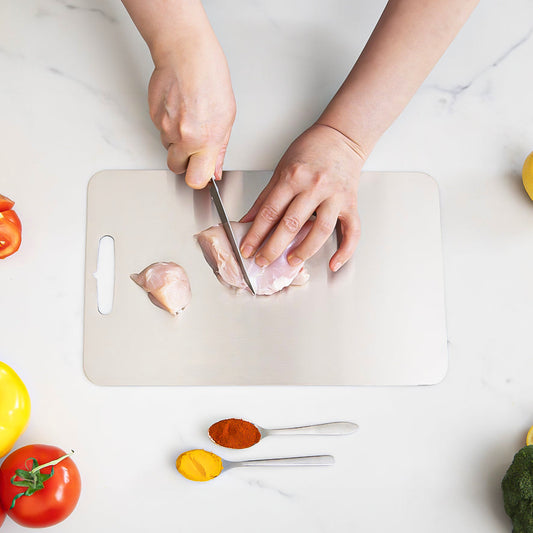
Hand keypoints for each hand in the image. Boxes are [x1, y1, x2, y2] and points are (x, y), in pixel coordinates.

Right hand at [148, 33, 235, 188]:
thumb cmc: (210, 79)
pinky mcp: (154, 116)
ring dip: (176, 140)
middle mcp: (184, 137)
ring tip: (188, 118)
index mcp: (206, 140)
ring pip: (168, 147)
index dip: (198, 178)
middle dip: (184, 162)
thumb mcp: (227, 117)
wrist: (185, 54)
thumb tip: (215, 169)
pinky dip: (169, 124)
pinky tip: (179, 108)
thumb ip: (219, 148)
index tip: (202, 172)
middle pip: (176, 167)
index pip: (196, 179)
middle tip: (194, 147)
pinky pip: (161, 130)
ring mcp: (166, 127)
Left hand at [240, 123, 364, 271]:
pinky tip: (333, 263)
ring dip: (304, 251)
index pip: (270, 212)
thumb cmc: (311, 150)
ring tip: (291, 262)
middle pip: (291, 224)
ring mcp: (335, 196)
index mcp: (293, 177)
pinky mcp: (351, 204)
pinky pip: (352, 231)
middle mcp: (315, 187)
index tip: (247, 249)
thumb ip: (265, 198)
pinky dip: (345, 251)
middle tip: (263, 261)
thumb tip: (247, 220)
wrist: (341, 137)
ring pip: (320, 231)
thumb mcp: (281, 169)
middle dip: (274, 247)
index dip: (256, 234)